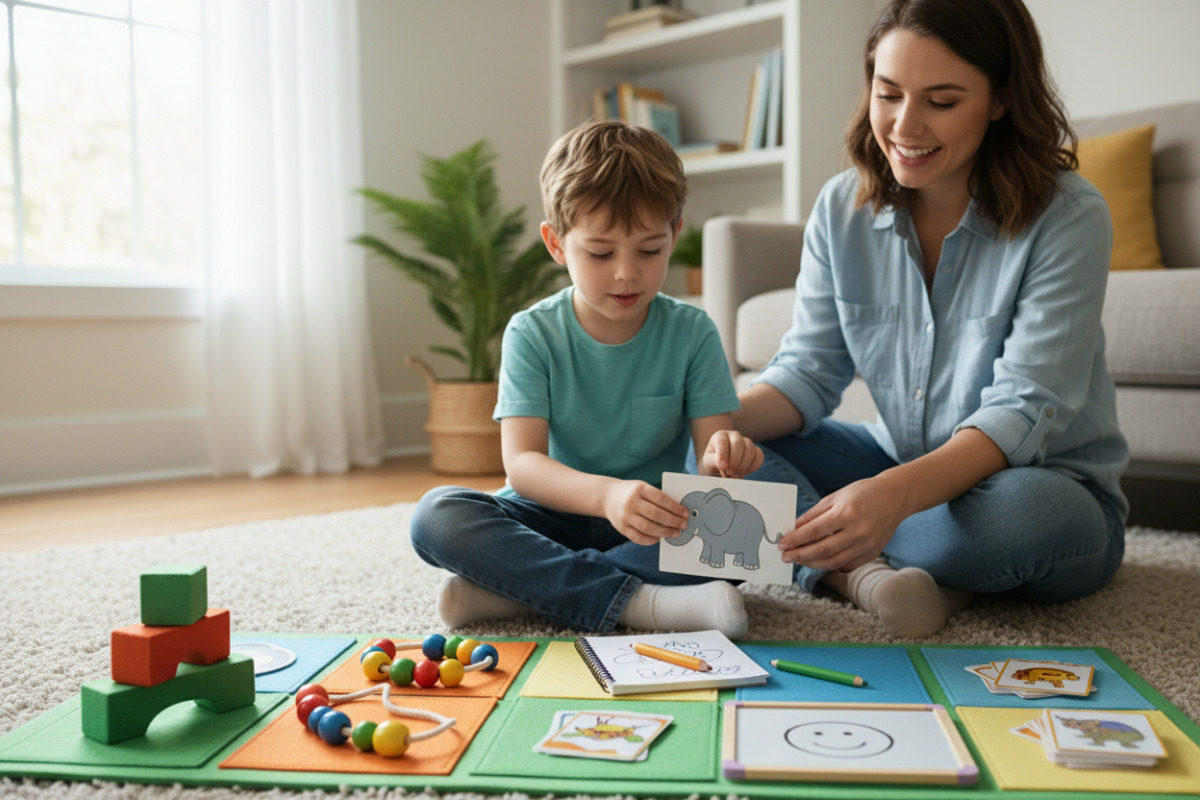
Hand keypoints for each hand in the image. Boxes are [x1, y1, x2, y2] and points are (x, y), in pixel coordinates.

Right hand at [602, 480, 687, 545]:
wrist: (607, 497)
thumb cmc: (632, 492)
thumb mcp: (643, 488)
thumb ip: (658, 498)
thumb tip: (678, 513)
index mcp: (640, 489)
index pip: (661, 499)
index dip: (675, 507)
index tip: (685, 514)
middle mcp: (631, 502)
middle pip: (655, 514)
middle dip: (672, 521)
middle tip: (683, 525)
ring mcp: (625, 516)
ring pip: (647, 528)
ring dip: (664, 532)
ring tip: (675, 533)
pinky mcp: (621, 528)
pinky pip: (638, 538)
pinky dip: (650, 540)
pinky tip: (659, 538)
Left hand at [702, 430, 763, 478]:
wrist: (722, 466)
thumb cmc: (714, 461)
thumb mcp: (708, 462)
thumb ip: (714, 462)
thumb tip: (723, 465)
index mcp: (720, 436)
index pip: (722, 442)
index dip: (723, 454)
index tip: (723, 467)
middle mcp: (734, 436)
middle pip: (738, 443)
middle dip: (735, 461)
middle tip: (730, 472)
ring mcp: (746, 442)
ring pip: (750, 450)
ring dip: (744, 465)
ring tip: (736, 474)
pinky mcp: (756, 450)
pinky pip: (759, 456)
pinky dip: (753, 467)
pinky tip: (745, 472)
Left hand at [775, 475, 908, 572]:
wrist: (895, 496)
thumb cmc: (862, 493)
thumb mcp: (835, 497)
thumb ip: (813, 514)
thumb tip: (793, 529)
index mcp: (846, 513)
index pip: (813, 532)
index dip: (795, 540)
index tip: (781, 544)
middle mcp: (857, 532)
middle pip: (821, 551)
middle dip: (799, 555)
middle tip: (785, 556)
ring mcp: (867, 545)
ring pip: (833, 562)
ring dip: (812, 563)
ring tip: (799, 559)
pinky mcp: (872, 554)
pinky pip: (847, 566)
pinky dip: (830, 565)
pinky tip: (819, 561)